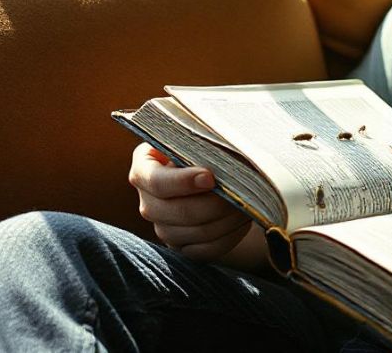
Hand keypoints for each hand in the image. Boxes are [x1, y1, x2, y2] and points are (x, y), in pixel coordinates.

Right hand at [128, 143, 252, 260]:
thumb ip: (199, 146)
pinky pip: (207, 250)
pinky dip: (230, 236)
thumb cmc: (199, 151)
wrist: (207, 175)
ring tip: (247, 203)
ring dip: (228, 218)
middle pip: (180, 212)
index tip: (211, 177)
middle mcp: (148, 204)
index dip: (184, 182)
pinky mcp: (182, 248)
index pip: (157, 182)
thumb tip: (222, 157)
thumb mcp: (193, 141)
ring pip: (198, 232)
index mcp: (144, 171)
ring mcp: (163, 229)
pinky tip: (243, 220)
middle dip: (216, 203)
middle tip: (240, 191)